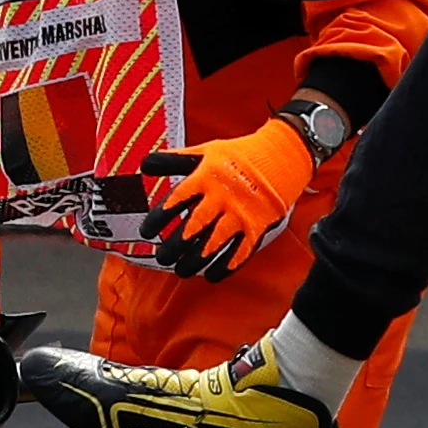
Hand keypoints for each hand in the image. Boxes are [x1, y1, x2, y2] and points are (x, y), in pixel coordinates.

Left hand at [134, 119, 322, 282]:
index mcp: (205, 178)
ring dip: (195, 261)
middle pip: (192, 228)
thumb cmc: (240, 155)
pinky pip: (240, 252)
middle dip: (174, 246)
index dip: (158, 219)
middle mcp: (221, 198)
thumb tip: (145, 164)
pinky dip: (225, 267)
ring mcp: (240, 214)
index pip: (175, 202)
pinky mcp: (257, 227)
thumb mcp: (205, 151)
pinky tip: (212, 276)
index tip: (146, 232)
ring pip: (213, 244)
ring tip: (181, 270)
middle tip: (162, 258)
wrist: (281, 155)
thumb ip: (174, 161)